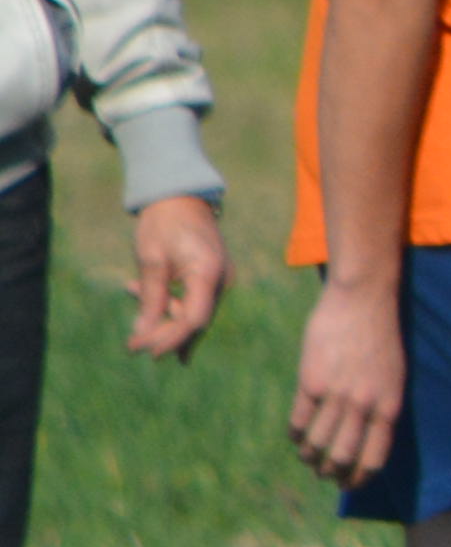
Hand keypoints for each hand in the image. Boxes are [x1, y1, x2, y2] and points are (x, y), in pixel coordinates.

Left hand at [121, 192, 223, 359]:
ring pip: (193, 310)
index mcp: (207, 272)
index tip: (145, 350)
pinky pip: (194, 299)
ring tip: (133, 288)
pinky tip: (146, 290)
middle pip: (194, 319)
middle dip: (163, 331)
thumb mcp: (150, 259)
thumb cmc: (163, 222)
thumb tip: (143, 332)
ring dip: (162, 311)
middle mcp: (221, 279)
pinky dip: (171, 301)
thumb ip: (150, 297)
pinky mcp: (214, 276)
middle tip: (132, 338)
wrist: (181, 196)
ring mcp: (220, 278)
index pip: (193, 318)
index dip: (170, 339)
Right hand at [290, 276, 406, 486]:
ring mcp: (337, 395)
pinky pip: (300, 420)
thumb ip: (381, 405)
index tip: (351, 485)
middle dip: (333, 473)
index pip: (375, 457)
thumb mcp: (394, 377)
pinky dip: (296, 435)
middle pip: (344, 456)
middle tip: (325, 476)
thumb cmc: (381, 338)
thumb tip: (368, 435)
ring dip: (311, 457)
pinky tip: (296, 438)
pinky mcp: (311, 382)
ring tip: (309, 459)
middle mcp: (364, 406)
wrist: (363, 302)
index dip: (361, 477)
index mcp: (389, 406)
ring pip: (318, 442)